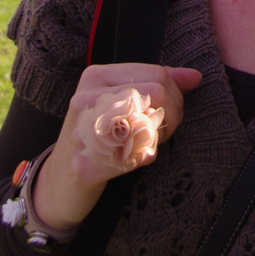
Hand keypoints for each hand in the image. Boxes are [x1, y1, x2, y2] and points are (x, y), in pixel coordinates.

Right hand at [32, 63, 201, 230]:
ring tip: (149, 143)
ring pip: (150, 119)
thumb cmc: (99, 137)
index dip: (175, 94)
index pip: (156, 73)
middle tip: (163, 130)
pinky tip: (138, 159)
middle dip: (172, 114)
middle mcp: (86, 98)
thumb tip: (194, 77)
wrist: (60, 182)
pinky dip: (145, 157)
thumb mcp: (123, 102)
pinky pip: (136, 154)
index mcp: (96, 76)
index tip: (170, 111)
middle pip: (157, 93)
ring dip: (159, 136)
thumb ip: (158, 85)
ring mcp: (83, 129)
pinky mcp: (86, 163)